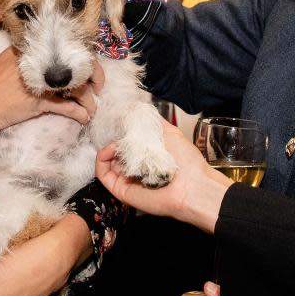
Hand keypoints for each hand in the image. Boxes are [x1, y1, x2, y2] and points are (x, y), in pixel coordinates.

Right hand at [0, 49, 103, 145]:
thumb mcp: (11, 64)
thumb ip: (31, 60)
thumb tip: (51, 63)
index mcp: (32, 49)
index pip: (66, 48)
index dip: (82, 59)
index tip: (88, 71)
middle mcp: (39, 62)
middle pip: (77, 63)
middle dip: (94, 76)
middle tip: (98, 88)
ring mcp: (40, 82)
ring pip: (76, 87)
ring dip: (88, 100)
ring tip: (91, 109)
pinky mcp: (40, 101)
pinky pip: (67, 107)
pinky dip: (79, 114)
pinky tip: (84, 118)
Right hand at [95, 122, 232, 232]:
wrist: (192, 186)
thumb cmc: (186, 161)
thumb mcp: (168, 132)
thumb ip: (151, 121)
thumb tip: (137, 106)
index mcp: (146, 156)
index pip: (125, 143)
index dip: (118, 131)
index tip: (116, 120)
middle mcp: (135, 168)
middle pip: (113, 152)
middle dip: (111, 138)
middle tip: (115, 130)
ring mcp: (126, 179)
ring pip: (105, 161)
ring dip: (106, 148)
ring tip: (116, 142)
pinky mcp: (120, 190)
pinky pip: (102, 174)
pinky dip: (102, 158)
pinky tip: (110, 150)